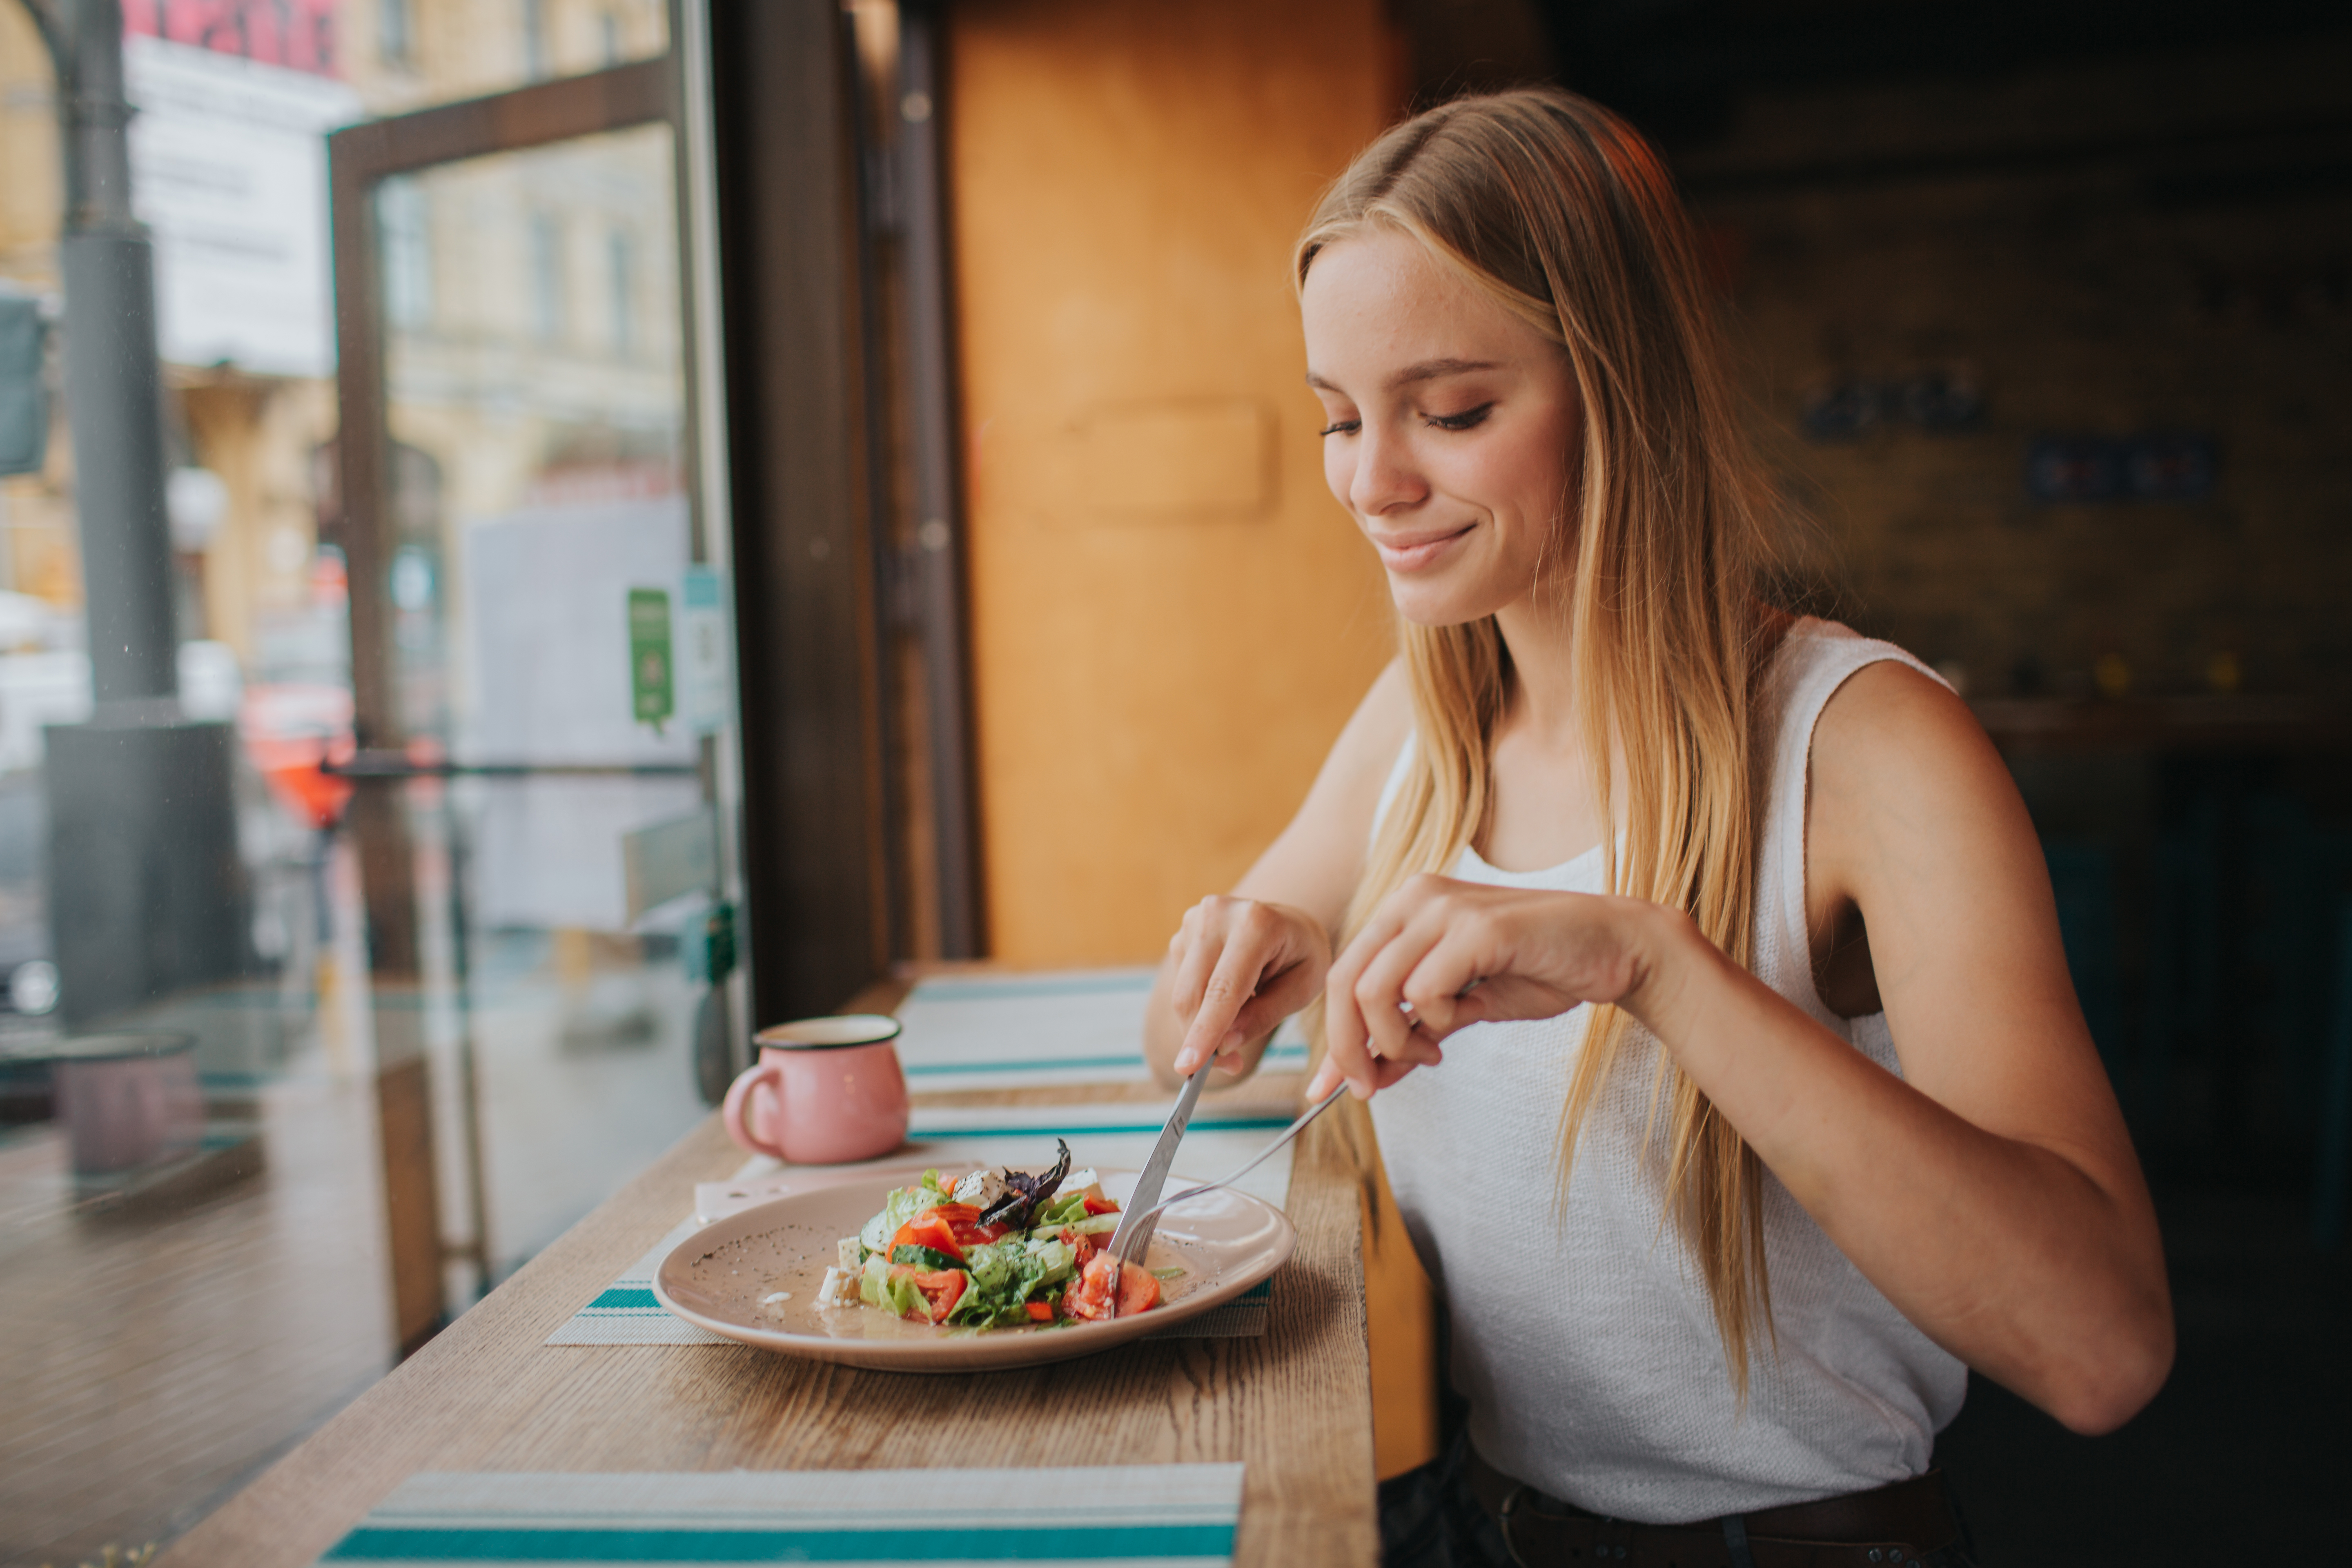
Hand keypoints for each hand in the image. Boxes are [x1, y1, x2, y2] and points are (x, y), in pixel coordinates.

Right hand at [1166, 897, 1331, 1076]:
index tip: (1188, 1068)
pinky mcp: (1183, 933)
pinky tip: (1227, 1001)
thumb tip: (1223, 1045)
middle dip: (1202, 1039)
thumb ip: (1264, 1017)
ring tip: (1237, 1029)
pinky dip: (1199, 1008)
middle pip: (1192, 993)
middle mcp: (1218, 914)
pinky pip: (1181, 985)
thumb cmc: (1302, 956)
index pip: (1223, 989)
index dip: (1205, 1031)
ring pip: (1182, 993)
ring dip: (1201, 1026)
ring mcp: (1195, 920)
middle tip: (1229, 1064)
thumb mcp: (1302, 990)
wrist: (1290, 922)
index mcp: (1256, 923)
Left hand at [1308, 874, 1661, 1099]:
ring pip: (1375, 988)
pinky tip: (1460, 1022)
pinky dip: (1434, 1021)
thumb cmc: (1537, 972)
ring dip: (1395, 1040)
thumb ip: (1410, 1033)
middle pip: (1345, 982)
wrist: (1613, 948)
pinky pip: (1423, 990)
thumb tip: (1364, 1077)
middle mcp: (1415, 897)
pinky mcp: (1476, 928)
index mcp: (1405, 908)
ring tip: (1431, 1052)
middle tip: (1369, 1087)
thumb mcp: (1460, 1009)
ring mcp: (1444, 908)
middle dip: (1348, 1048)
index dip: (1332, 1037)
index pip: (1344, 974)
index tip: (1328, 1088)